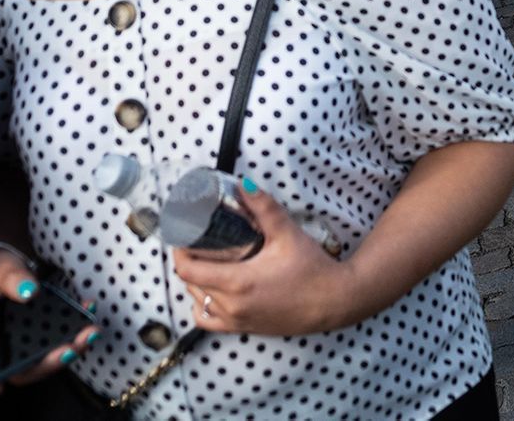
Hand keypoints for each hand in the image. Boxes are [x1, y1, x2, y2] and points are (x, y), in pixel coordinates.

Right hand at [0, 244, 97, 390]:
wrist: (3, 261)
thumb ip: (10, 279)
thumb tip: (28, 291)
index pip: (3, 368)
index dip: (22, 373)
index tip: (50, 363)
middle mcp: (6, 346)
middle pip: (30, 366)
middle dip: (56, 359)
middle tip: (78, 344)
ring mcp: (25, 340)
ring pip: (47, 354)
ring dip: (72, 346)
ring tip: (92, 331)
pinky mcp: (41, 329)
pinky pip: (58, 335)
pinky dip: (75, 326)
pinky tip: (89, 307)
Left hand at [174, 178, 347, 337]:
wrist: (334, 301)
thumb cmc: (313, 268)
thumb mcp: (287, 233)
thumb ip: (263, 207)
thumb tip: (242, 184)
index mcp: (238, 282)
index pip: (188, 271)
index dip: (178, 251)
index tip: (181, 235)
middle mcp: (232, 305)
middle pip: (190, 284)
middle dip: (188, 261)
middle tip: (194, 241)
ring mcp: (237, 320)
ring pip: (198, 301)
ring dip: (196, 281)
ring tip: (205, 261)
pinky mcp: (244, 328)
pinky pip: (209, 320)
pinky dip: (204, 305)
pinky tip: (213, 290)